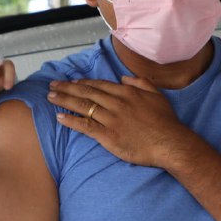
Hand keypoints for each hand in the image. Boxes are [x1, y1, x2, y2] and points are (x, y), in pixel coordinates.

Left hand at [47, 76, 193, 167]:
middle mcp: (116, 103)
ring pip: (83, 106)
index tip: (71, 82)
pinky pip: (85, 126)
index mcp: (127, 92)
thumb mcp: (156, 96)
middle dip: (67, 88)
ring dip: (64, 100)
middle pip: (86, 93)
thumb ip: (141, 83)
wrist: (170, 143)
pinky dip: (71, 121)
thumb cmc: (166, 122)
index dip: (83, 83)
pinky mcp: (108, 135)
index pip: (99, 85)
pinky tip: (59, 117)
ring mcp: (111, 119)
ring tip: (50, 97)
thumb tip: (124, 77)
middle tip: (52, 85)